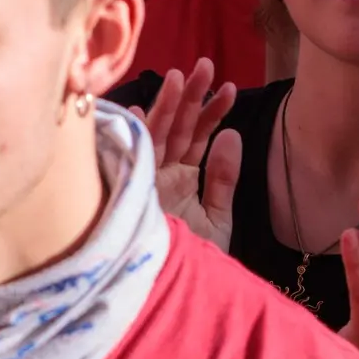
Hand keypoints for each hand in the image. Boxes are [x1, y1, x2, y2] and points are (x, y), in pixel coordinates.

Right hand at [134, 59, 240, 251]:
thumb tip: (231, 135)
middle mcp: (160, 174)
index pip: (198, 137)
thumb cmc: (192, 260)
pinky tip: (138, 113)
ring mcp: (142, 180)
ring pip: (155, 136)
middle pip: (177, 128)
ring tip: (181, 76)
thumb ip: (224, 178)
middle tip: (206, 66)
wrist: (173, 293)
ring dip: (166, 106)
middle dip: (190, 97)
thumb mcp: (218, 217)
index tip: (230, 89)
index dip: (212, 112)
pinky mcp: (127, 193)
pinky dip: (132, 139)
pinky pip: (129, 160)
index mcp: (181, 178)